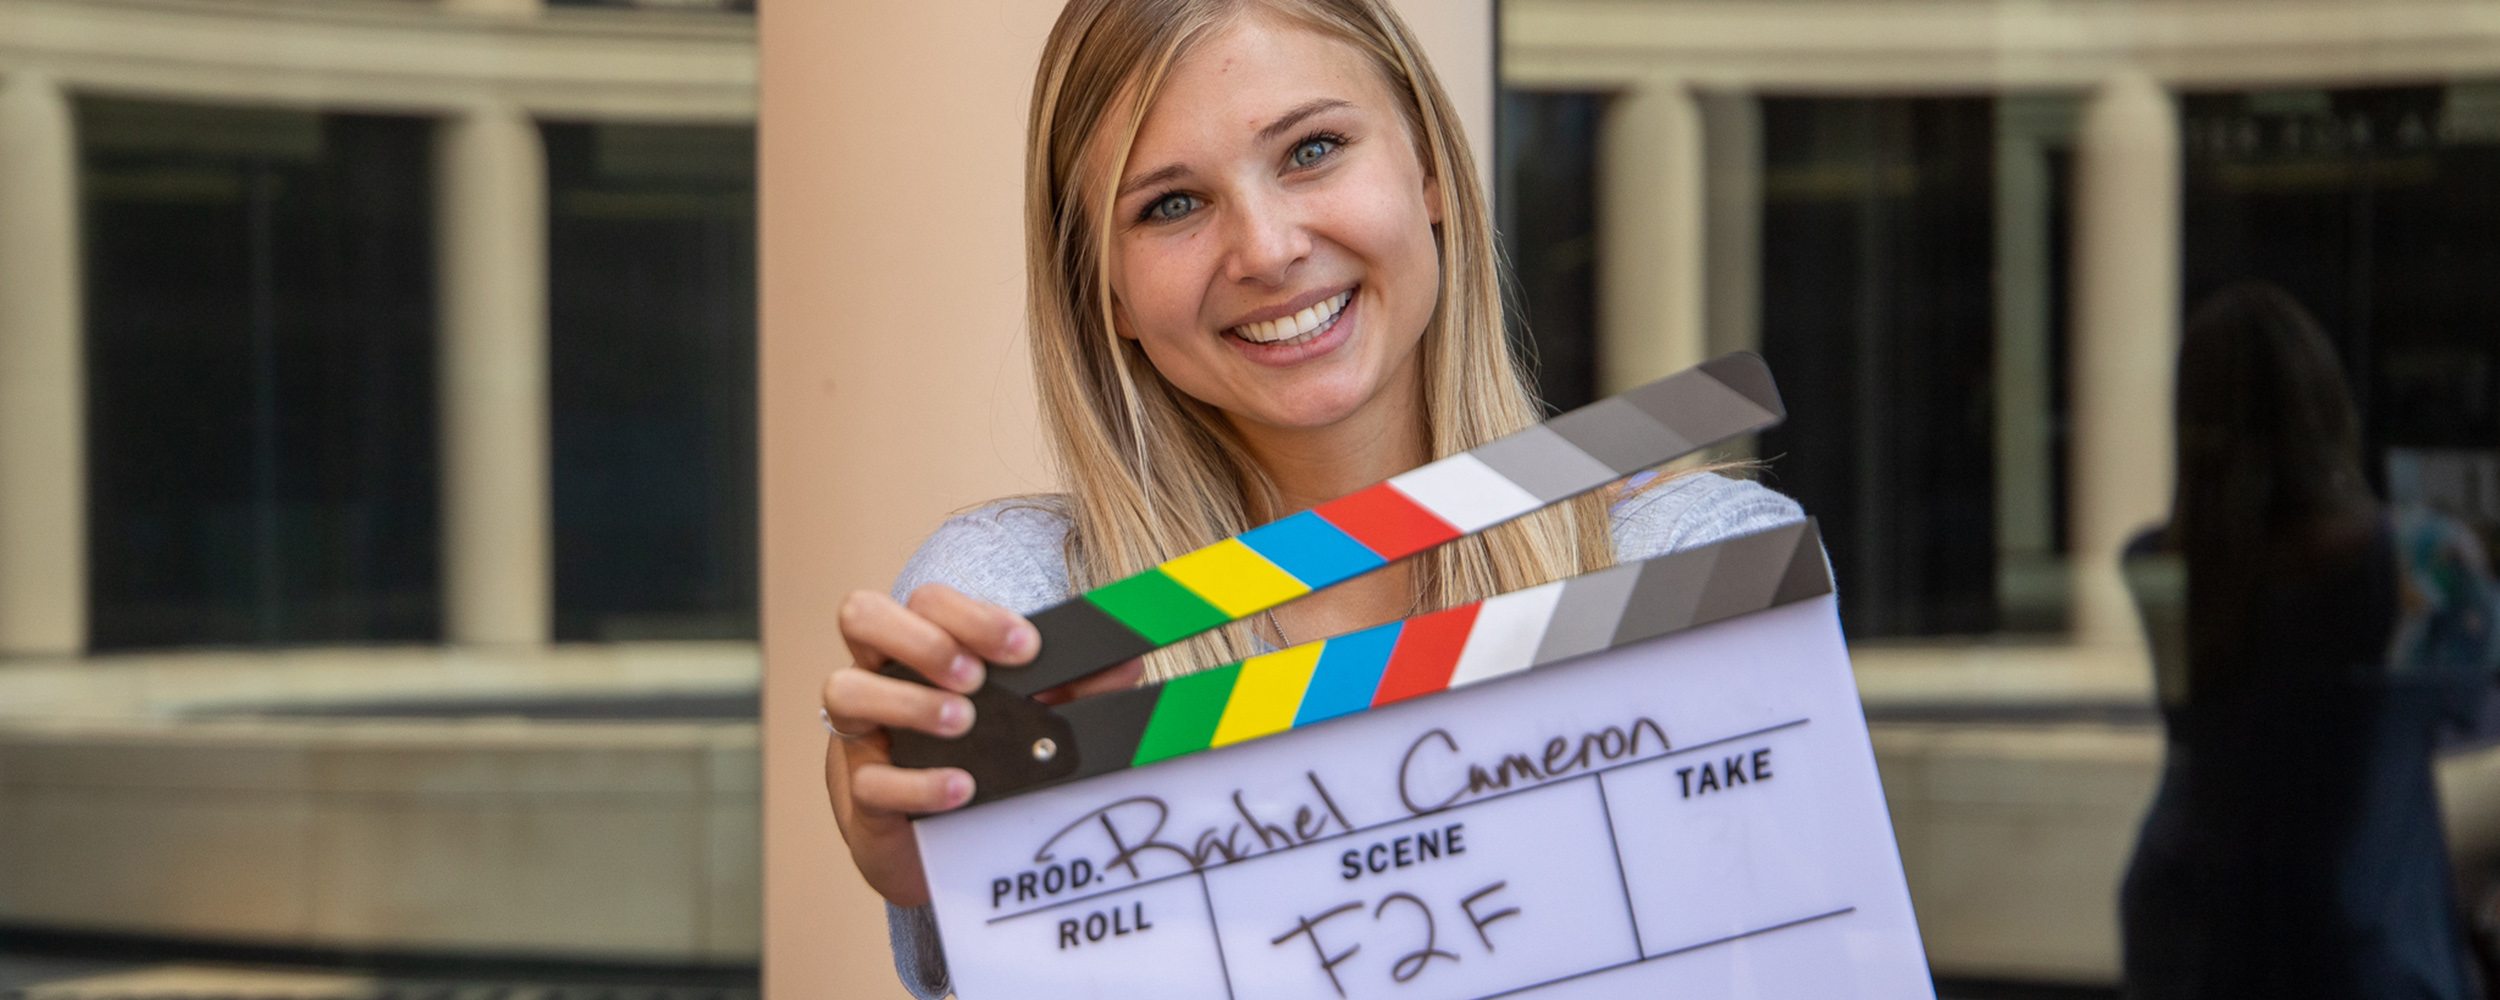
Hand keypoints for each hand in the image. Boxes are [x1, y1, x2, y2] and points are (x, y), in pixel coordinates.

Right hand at [822, 583, 1142, 905]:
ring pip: (841, 689)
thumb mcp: (1032, 723)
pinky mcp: (861, 797)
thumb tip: (1127, 667)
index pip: (926, 602)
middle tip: (973, 677)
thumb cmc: (985, 764)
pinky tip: (961, 788)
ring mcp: (861, 735)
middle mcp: (880, 679)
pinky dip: (917, 783)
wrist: (946, 849)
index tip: (1024, 648)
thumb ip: (1074, 692)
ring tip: (961, 723)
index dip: (971, 615)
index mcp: (921, 648)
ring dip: (908, 700)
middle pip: (860, 615)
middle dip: (920, 640)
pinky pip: (868, 780)